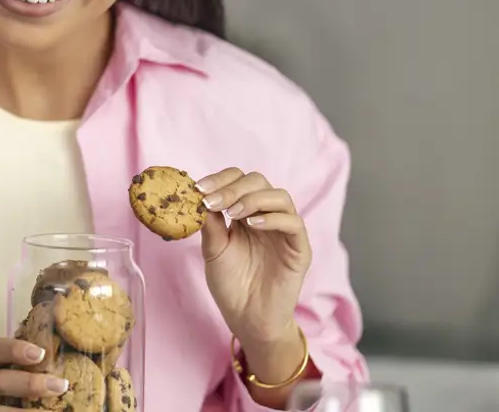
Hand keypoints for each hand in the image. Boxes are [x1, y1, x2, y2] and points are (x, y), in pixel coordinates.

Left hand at [197, 168, 309, 351]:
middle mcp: (266, 217)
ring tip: (232, 212)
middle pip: (258, 181)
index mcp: (245, 214)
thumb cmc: (231, 286)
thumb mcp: (213, 250)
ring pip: (279, 196)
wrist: (247, 319)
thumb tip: (199, 197)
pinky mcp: (299, 249)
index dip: (220, 179)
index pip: (238, 181)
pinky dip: (272, 218)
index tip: (199, 189)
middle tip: (211, 200)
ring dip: (252, 198)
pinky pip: (293, 223)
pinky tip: (251, 225)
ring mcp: (285, 231)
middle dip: (232, 187)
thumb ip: (210, 224)